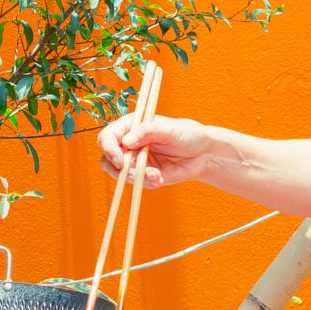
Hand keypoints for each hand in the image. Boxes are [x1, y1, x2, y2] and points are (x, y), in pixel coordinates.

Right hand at [97, 113, 218, 189]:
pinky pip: (136, 183)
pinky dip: (146, 183)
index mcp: (131, 126)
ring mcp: (135, 161)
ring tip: (156, 176)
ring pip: (119, 174)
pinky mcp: (143, 175)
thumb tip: (126, 141)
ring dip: (135, 177)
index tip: (119, 160)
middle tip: (136, 173)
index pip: (108, 136)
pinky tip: (160, 178)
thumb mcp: (169, 129)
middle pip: (107, 158)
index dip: (109, 148)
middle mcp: (129, 144)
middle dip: (120, 169)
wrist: (203, 155)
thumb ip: (147, 132)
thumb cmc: (187, 135)